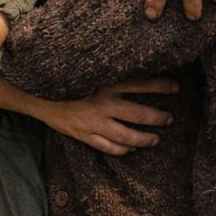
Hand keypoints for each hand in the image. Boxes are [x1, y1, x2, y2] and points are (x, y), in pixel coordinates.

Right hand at [39, 77, 178, 155]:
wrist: (39, 95)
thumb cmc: (67, 80)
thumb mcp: (90, 71)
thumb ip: (110, 72)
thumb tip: (135, 65)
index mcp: (106, 83)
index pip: (140, 84)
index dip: (160, 86)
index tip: (176, 87)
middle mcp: (103, 103)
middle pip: (139, 114)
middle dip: (158, 118)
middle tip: (169, 119)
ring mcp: (94, 123)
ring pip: (127, 136)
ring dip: (144, 139)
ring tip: (155, 139)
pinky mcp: (85, 135)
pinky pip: (109, 148)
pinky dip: (122, 150)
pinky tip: (131, 149)